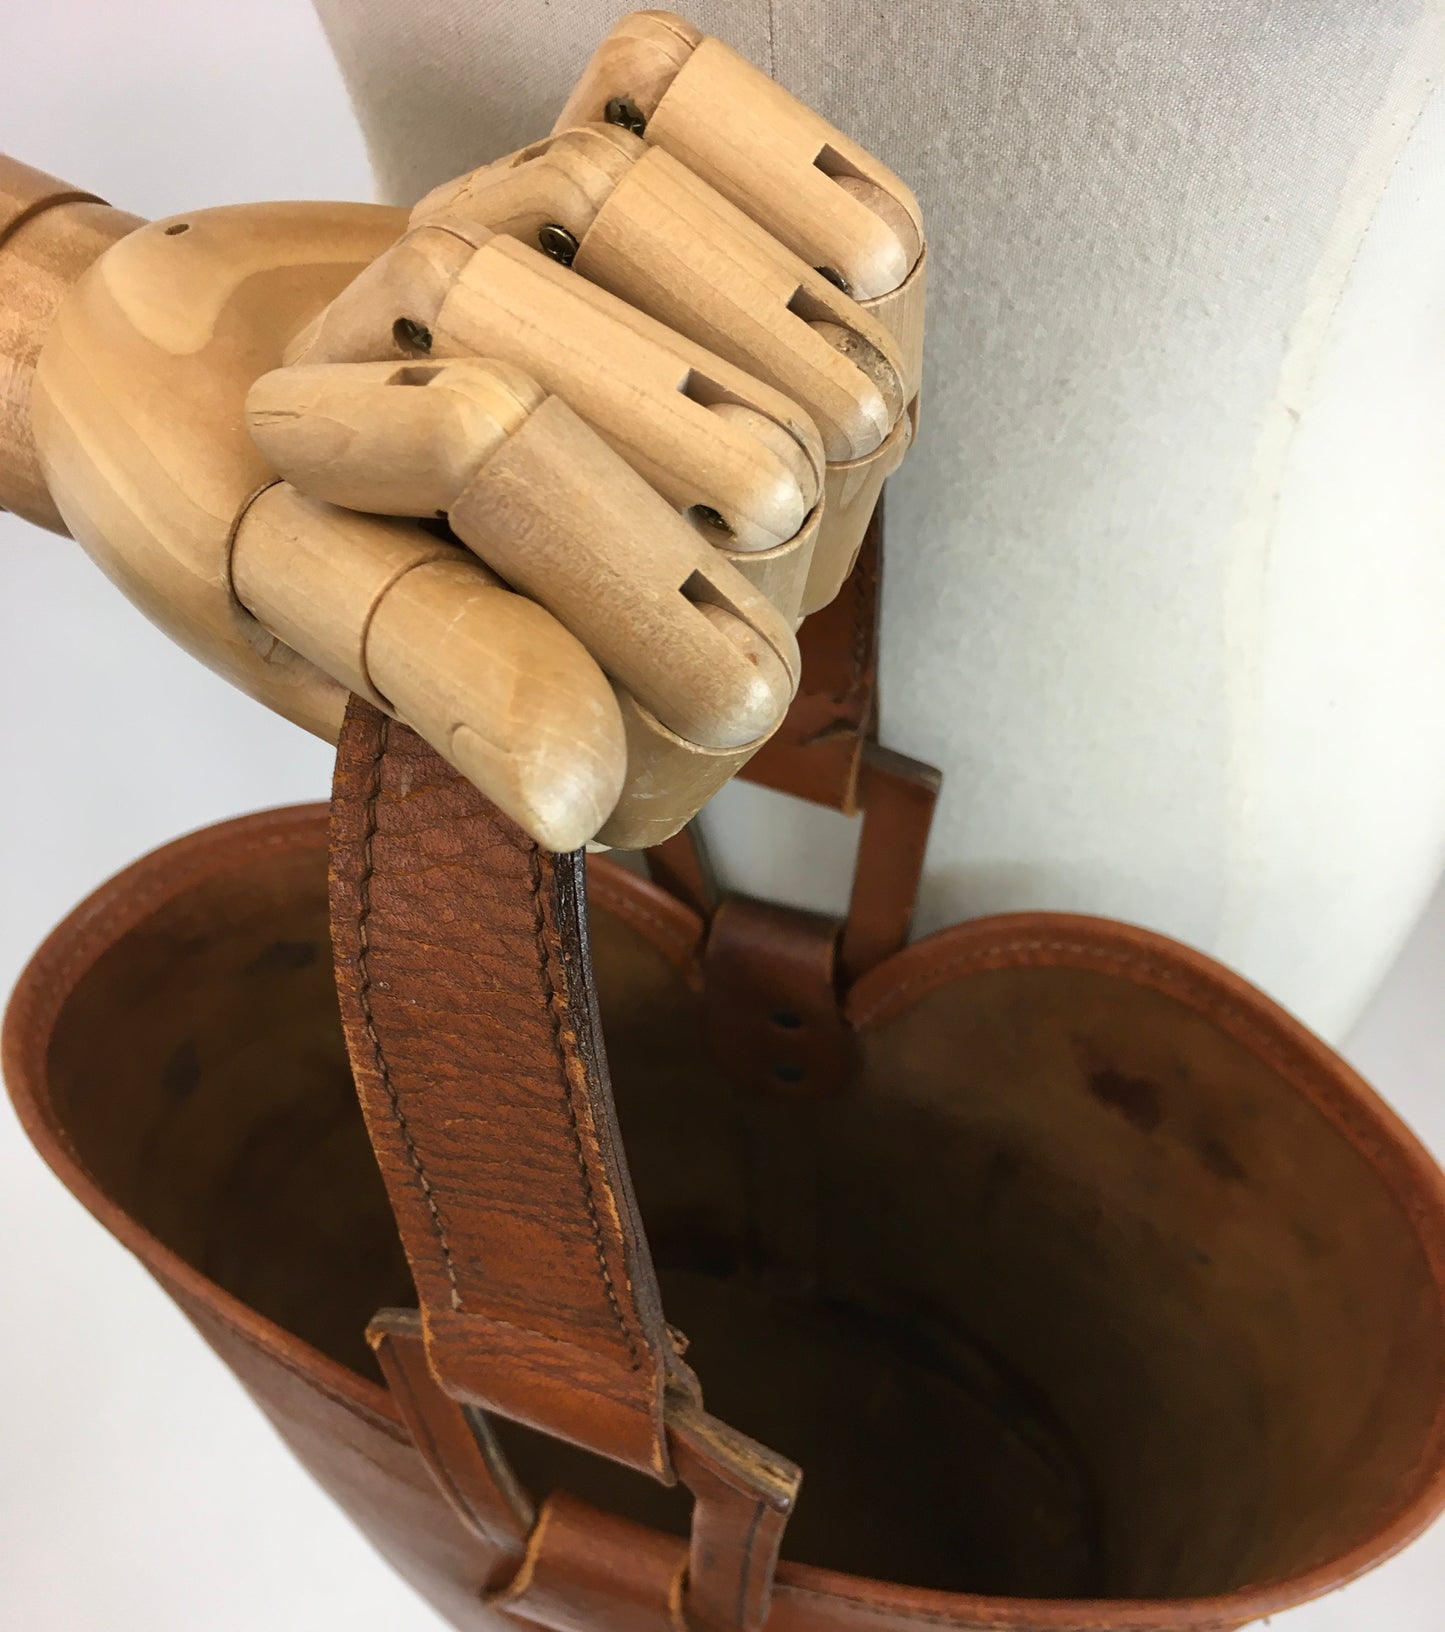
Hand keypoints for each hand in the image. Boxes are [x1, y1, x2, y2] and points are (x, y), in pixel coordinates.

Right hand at [28, 11, 924, 847]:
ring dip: (564, 224)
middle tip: (391, 327)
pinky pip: (844, 198)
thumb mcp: (295, 587)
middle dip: (524, 332)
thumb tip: (575, 786)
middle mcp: (750, 634)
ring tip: (456, 271)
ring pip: (795, 311)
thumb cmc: (241, 490)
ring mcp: (807, 486)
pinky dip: (690, 120)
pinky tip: (587, 146)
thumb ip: (445, 669)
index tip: (340, 422)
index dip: (510, 470)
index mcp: (640, 749)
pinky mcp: (816, 333)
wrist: (216, 354)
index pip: (694, 636)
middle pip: (754, 459)